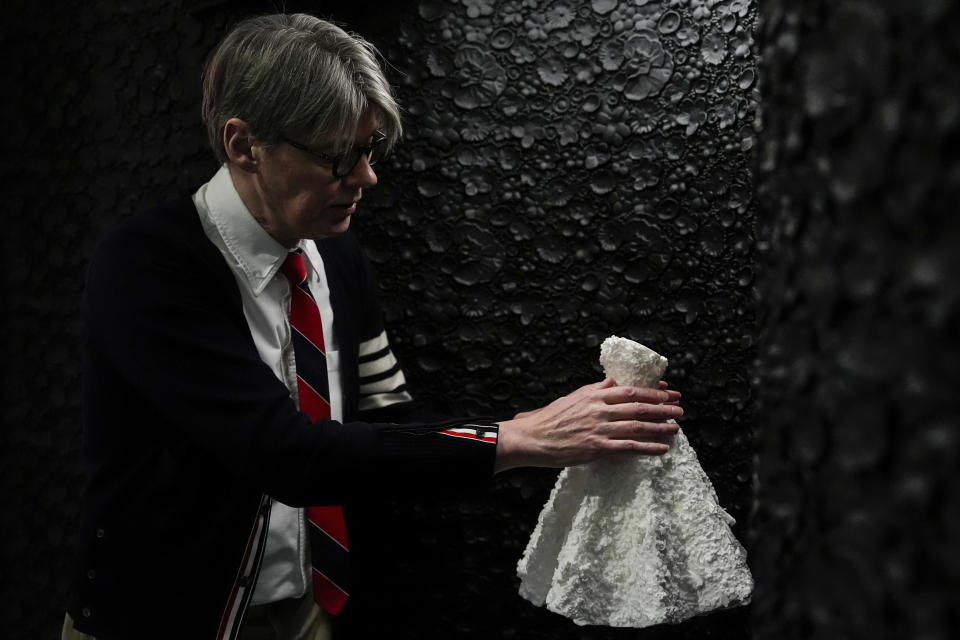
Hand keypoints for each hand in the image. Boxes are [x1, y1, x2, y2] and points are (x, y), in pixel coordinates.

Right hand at [495, 378, 681, 471]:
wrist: (532, 439)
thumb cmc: (550, 419)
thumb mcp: (573, 397)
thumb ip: (595, 389)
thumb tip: (613, 380)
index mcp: (594, 394)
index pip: (630, 390)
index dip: (652, 392)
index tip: (668, 393)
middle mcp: (599, 409)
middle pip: (639, 407)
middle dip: (663, 408)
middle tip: (680, 409)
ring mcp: (600, 429)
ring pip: (638, 426)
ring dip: (660, 427)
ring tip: (676, 428)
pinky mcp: (597, 448)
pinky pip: (629, 447)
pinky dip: (648, 448)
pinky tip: (662, 449)